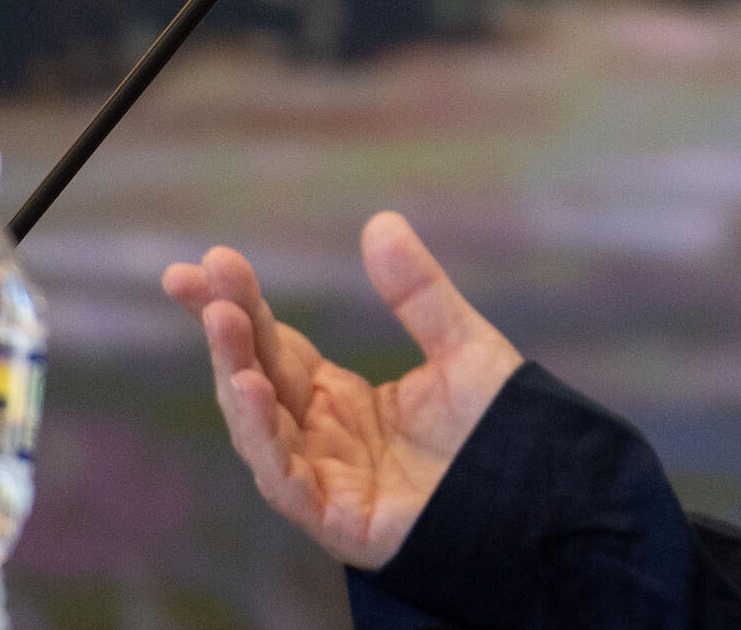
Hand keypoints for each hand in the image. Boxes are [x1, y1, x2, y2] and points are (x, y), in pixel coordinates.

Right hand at [161, 212, 523, 568]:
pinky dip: (264, 438)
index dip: (242, 305)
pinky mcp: (338, 520)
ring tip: (221, 320)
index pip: (276, 346)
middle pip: (257, 376)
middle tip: (196, 279)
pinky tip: (253, 390)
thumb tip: (380, 221)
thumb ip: (420, 293)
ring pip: (259, 428)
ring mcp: (326, 480)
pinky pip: (287, 481)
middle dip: (225, 329)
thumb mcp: (462, 346)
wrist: (544, 502)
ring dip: (235, 373)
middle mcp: (321, 437)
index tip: (210, 261)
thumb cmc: (501, 433)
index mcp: (340, 400)